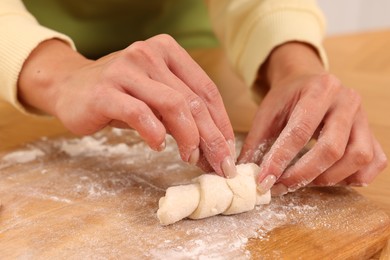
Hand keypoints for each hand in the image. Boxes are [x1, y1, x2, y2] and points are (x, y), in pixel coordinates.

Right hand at [18, 35, 236, 176]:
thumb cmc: (119, 95)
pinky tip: (158, 146)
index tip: (228, 150)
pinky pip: (140, 114)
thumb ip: (181, 114)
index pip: (206, 89)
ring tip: (191, 158)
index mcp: (168, 52)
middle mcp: (149, 54)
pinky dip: (155, 134)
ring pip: (173, 105)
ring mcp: (126, 70)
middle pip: (193, 100)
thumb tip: (212, 148)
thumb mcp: (155, 97)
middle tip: (220, 164)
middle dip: (212, 137)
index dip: (222, 123)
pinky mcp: (105, 91)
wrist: (69, 86)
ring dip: (189, 138)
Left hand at [238, 42, 386, 194]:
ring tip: (305, 181)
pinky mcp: (372, 132)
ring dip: (329, 178)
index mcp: (319, 89)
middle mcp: (347, 101)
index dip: (280, 160)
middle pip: (332, 148)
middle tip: (282, 186)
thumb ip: (257, 142)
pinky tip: (332, 177)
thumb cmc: (288, 98)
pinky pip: (375, 161)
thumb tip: (245, 174)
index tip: (264, 180)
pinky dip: (355, 176)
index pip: (300, 131)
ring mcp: (364, 117)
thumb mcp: (267, 112)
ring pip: (357, 157)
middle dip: (303, 174)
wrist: (309, 82)